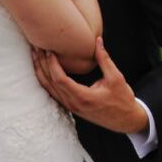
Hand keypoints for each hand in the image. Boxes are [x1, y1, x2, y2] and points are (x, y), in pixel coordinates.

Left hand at [32, 38, 149, 134]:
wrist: (126, 121)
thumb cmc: (123, 100)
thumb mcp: (116, 79)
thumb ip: (105, 60)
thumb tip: (97, 40)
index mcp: (83, 97)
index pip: (60, 80)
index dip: (52, 64)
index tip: (49, 50)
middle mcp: (73, 103)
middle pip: (50, 82)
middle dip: (42, 63)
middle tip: (37, 46)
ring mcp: (70, 106)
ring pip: (48, 88)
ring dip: (39, 70)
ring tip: (34, 54)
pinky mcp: (69, 106)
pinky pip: (51, 92)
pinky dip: (44, 78)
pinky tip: (41, 67)